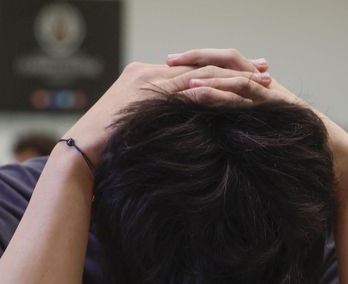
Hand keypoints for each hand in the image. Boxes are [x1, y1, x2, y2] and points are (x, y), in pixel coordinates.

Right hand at [63, 49, 272, 165]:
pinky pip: (196, 92)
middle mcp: (148, 73)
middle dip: (236, 69)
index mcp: (143, 76)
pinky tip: (245, 102)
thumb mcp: (134, 127)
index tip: (245, 73)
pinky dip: (223, 95)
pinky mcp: (153, 95)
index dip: (218, 71)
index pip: (190, 69)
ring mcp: (150, 81)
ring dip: (236, 80)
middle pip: (201, 66)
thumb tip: (176, 127)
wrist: (82, 153)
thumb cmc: (106, 148)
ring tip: (264, 85)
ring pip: (203, 75)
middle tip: (266, 71)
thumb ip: (154, 118)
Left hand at [169, 50, 347, 178]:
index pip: (222, 65)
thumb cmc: (293, 146)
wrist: (328, 152)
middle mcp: (262, 82)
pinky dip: (217, 91)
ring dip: (202, 74)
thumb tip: (214, 129)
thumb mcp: (260, 131)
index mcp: (256, 85)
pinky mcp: (273, 104)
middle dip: (194, 59)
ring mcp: (268, 91)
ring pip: (231, 73)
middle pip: (224, 60)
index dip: (197, 62)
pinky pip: (241, 93)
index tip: (170, 64)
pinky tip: (197, 93)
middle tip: (167, 61)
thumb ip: (241, 123)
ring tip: (178, 78)